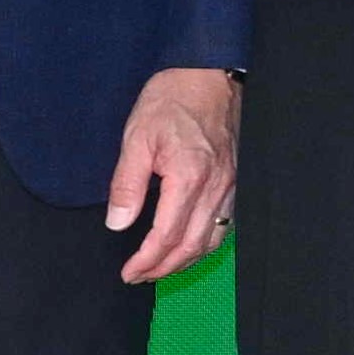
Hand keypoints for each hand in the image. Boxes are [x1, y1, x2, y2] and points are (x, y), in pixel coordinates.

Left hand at [101, 70, 239, 280]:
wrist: (208, 77)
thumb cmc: (171, 102)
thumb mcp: (136, 138)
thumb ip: (127, 185)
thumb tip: (118, 223)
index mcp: (189, 177)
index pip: (166, 235)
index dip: (146, 260)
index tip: (128, 272)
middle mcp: (216, 187)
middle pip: (191, 245)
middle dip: (164, 268)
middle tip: (139, 276)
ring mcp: (230, 185)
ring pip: (212, 239)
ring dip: (185, 260)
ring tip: (161, 267)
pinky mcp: (235, 181)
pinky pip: (225, 224)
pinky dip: (205, 243)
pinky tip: (190, 244)